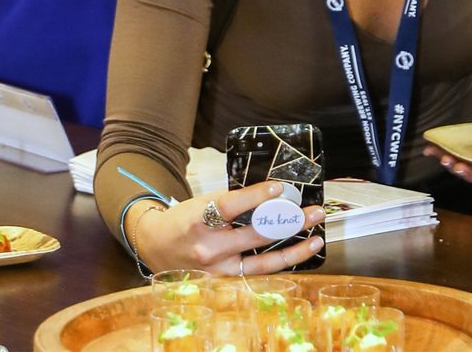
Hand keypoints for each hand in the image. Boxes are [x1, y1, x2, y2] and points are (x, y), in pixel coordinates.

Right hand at [135, 181, 325, 274]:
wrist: (155, 246)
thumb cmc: (183, 219)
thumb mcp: (202, 202)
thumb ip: (232, 201)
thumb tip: (271, 194)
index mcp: (199, 220)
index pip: (232, 206)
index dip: (257, 196)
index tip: (279, 188)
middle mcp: (209, 247)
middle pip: (255, 235)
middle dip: (290, 222)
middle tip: (314, 212)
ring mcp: (217, 269)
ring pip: (262, 262)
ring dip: (294, 250)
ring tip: (316, 238)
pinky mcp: (223, 282)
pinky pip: (256, 274)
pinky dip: (279, 265)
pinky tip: (298, 255)